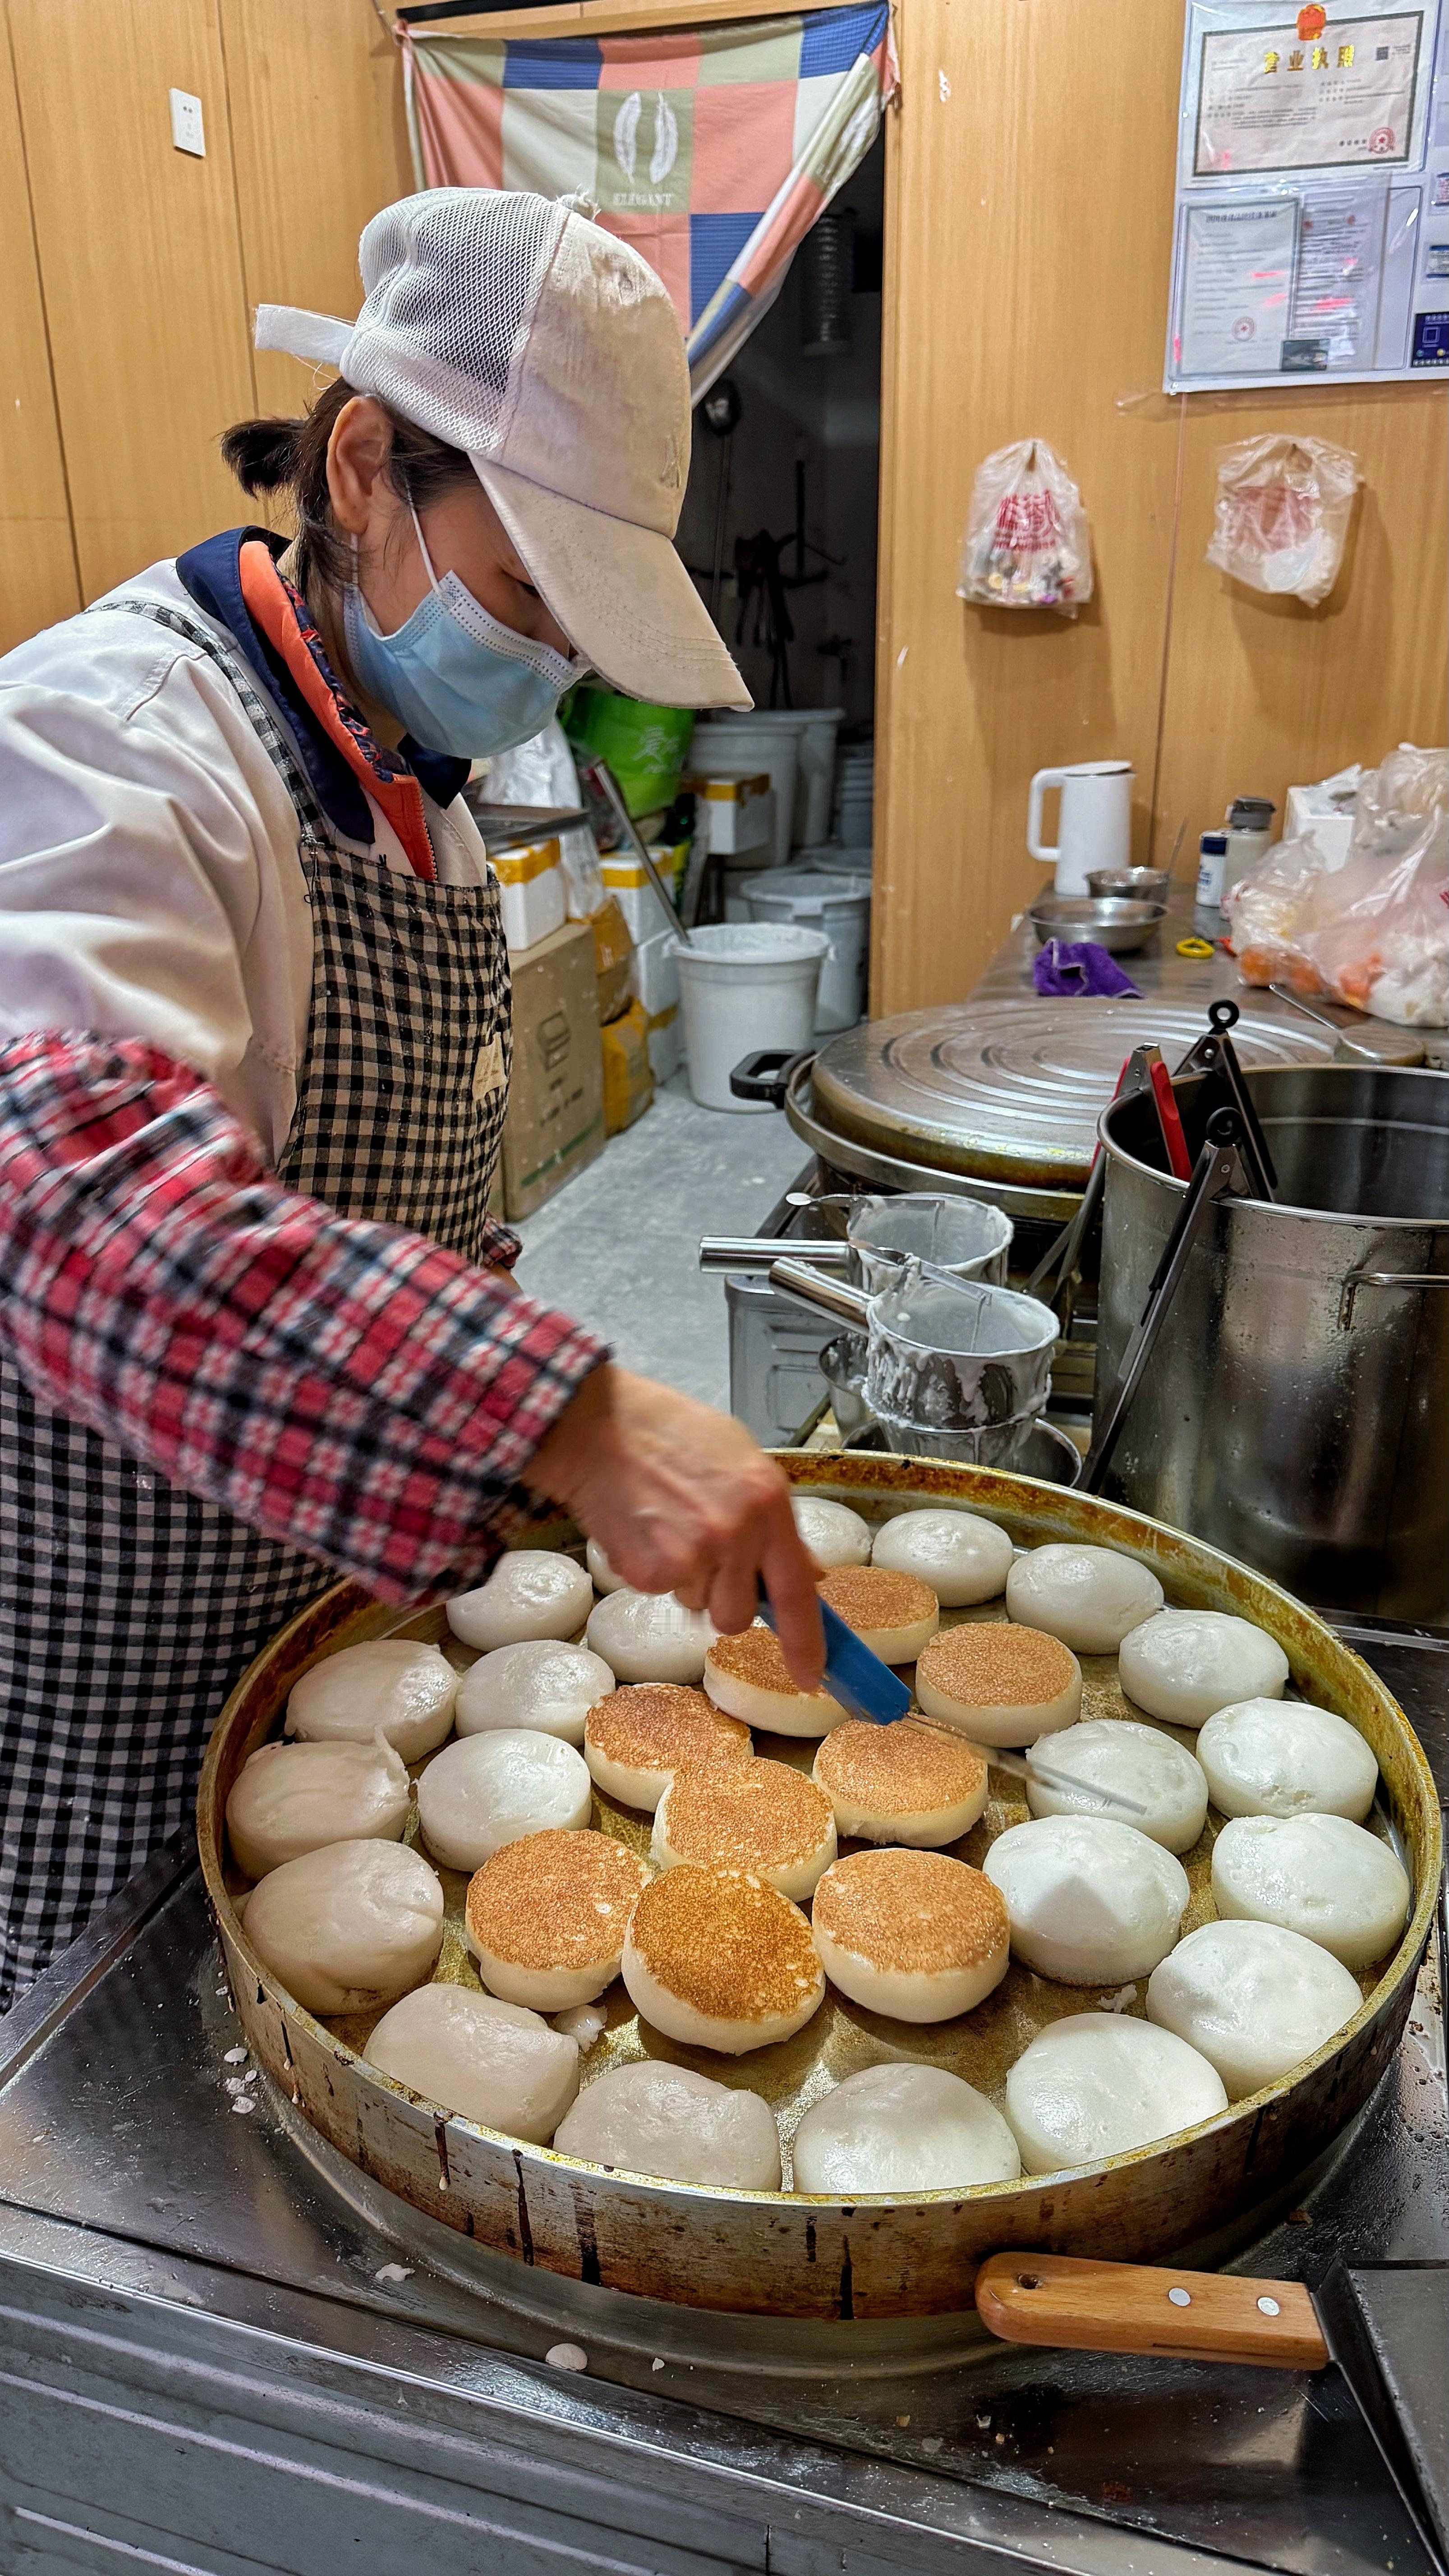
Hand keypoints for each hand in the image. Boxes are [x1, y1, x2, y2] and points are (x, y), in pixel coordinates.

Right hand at [526, 1364, 823, 1689]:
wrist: (597, 1426)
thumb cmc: (670, 1433)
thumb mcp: (743, 1459)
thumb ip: (774, 1521)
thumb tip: (806, 1574)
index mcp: (768, 1504)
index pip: (797, 1591)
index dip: (806, 1643)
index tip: (810, 1676)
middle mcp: (735, 1535)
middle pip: (738, 1616)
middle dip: (723, 1598)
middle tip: (703, 1552)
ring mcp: (690, 1557)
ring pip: (698, 1606)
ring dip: (687, 1580)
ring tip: (669, 1525)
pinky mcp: (648, 1572)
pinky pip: (661, 1592)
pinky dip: (651, 1570)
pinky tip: (644, 1529)